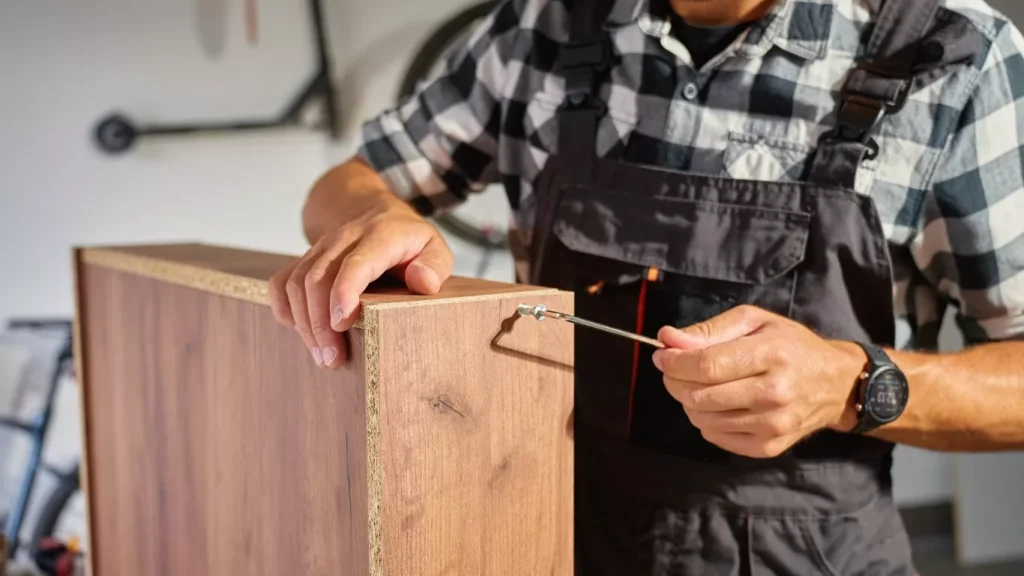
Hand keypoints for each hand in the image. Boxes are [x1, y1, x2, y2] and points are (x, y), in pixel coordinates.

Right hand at [268, 202, 452, 368]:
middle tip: (333, 358)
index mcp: (380, 236)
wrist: (374, 212)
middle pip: (319, 277)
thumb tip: (423, 282)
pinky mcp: (305, 259)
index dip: (344, 292)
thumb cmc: (407, 241)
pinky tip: (298, 330)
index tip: (342, 324)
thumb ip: (435, 265)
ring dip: (305, 322)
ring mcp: (321, 248)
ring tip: (322, 355)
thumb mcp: (434, 247)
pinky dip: (283, 307)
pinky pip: (282, 281)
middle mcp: (345, 238)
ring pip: (297, 282)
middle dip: (321, 322)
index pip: (356, 262)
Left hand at [651, 305, 866, 457]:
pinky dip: (706, 421)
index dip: (675, 362)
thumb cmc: (791, 346)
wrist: (836, 384)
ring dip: (689, 401)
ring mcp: (773, 425)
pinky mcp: (769, 447)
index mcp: (772, 355)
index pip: (706, 365)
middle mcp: (774, 393)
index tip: (663, 356)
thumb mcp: (755, 322)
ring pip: (703, 419)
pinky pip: (716, 437)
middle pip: (699, 394)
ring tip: (699, 386)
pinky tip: (717, 405)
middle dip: (675, 381)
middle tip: (675, 370)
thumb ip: (708, 330)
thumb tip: (667, 338)